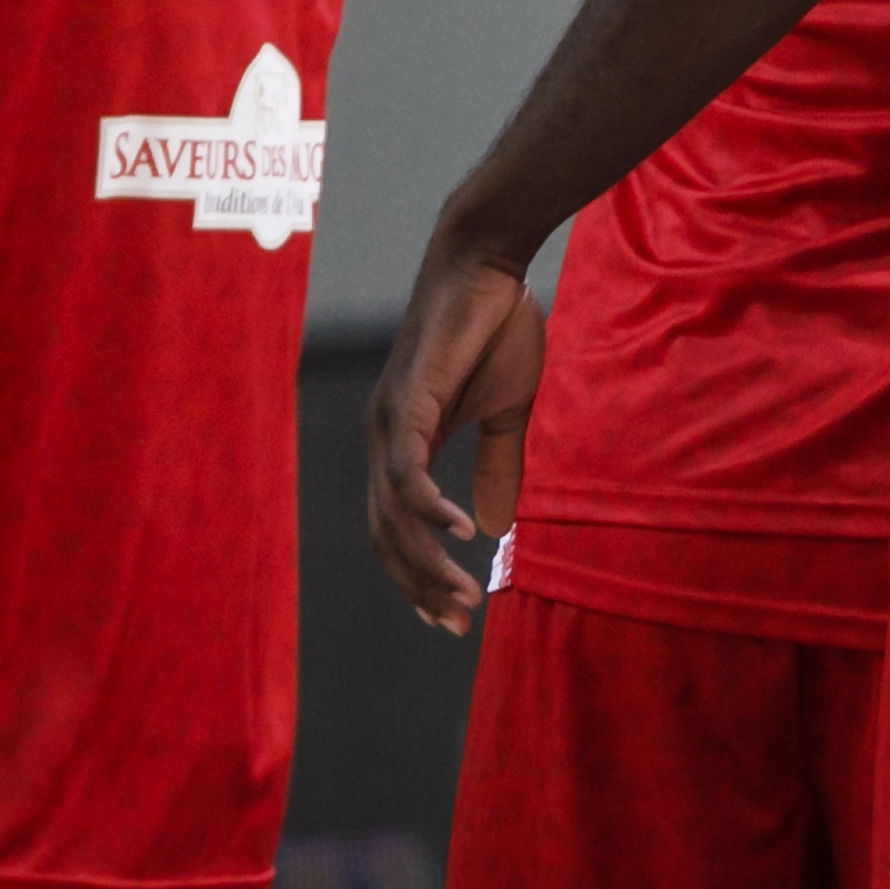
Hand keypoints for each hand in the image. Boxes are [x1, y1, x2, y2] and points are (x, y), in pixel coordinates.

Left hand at [369, 243, 541, 633]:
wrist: (488, 265)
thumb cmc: (496, 328)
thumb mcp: (505, 412)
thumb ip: (497, 467)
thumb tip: (498, 528)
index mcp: (403, 444)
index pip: (398, 528)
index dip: (419, 575)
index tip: (449, 616)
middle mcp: (384, 440)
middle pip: (387, 535)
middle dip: (420, 585)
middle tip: (455, 623)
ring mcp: (389, 424)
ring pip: (394, 514)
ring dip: (427, 560)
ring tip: (462, 594)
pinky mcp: (407, 404)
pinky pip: (407, 472)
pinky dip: (430, 508)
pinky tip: (460, 532)